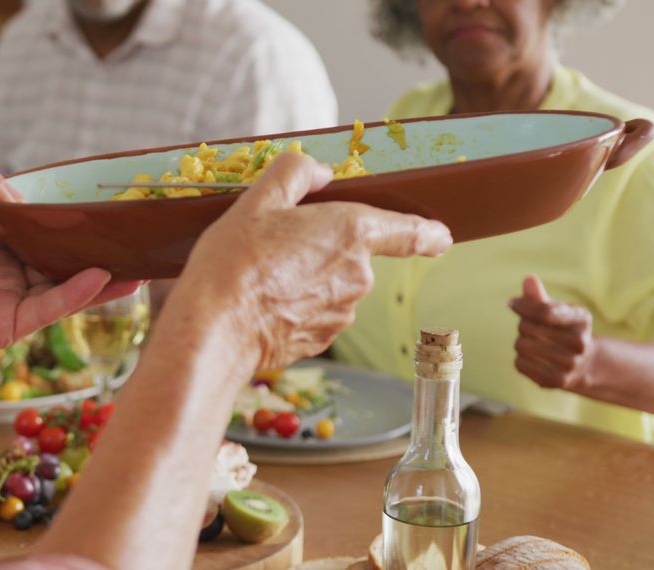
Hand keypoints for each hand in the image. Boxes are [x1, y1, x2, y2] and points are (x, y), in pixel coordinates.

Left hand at [0, 160, 139, 367]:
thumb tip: (21, 197)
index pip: (34, 224)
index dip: (63, 214)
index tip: (97, 203)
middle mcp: (0, 268)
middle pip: (58, 256)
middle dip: (93, 247)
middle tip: (131, 235)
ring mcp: (6, 298)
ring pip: (64, 285)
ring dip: (101, 275)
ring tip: (139, 264)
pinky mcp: (6, 325)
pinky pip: (50, 308)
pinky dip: (78, 294)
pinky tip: (103, 277)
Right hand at [177, 153, 452, 370]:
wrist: (214, 329)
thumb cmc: (235, 263)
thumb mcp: (257, 200)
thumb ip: (294, 174)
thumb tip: (317, 173)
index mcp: (352, 232)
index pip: (410, 232)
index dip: (427, 233)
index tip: (440, 236)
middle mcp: (357, 276)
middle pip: (352, 256)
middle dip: (322, 249)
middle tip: (275, 244)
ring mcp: (341, 314)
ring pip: (330, 287)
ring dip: (306, 280)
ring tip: (260, 276)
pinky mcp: (319, 341)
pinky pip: (313, 315)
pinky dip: (293, 307)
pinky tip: (260, 303)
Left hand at [508, 275, 595, 389]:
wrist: (582, 363)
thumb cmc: (563, 329)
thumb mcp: (556, 310)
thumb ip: (539, 297)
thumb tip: (529, 280)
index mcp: (581, 319)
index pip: (545, 311)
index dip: (523, 306)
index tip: (510, 304)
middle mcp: (580, 342)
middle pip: (528, 328)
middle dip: (523, 325)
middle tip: (531, 328)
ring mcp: (570, 364)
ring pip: (521, 346)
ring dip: (521, 342)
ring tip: (533, 342)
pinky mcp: (558, 381)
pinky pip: (520, 364)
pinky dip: (520, 359)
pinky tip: (533, 358)